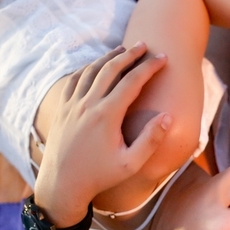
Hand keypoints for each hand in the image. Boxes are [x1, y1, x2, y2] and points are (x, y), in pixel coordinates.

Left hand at [34, 43, 169, 223]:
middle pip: (110, 69)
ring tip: (122, 51)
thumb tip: (167, 117)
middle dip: (129, 54)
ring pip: (91, 71)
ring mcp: (72, 105)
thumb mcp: (131, 163)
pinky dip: (88, 68)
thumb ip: (151, 139)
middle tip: (143, 45)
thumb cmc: (99, 176)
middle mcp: (87, 105)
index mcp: (106, 115)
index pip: (132, 82)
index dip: (149, 67)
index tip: (162, 59)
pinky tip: (96, 67)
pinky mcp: (62, 109)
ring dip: (108, 58)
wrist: (62, 183)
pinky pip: (75, 80)